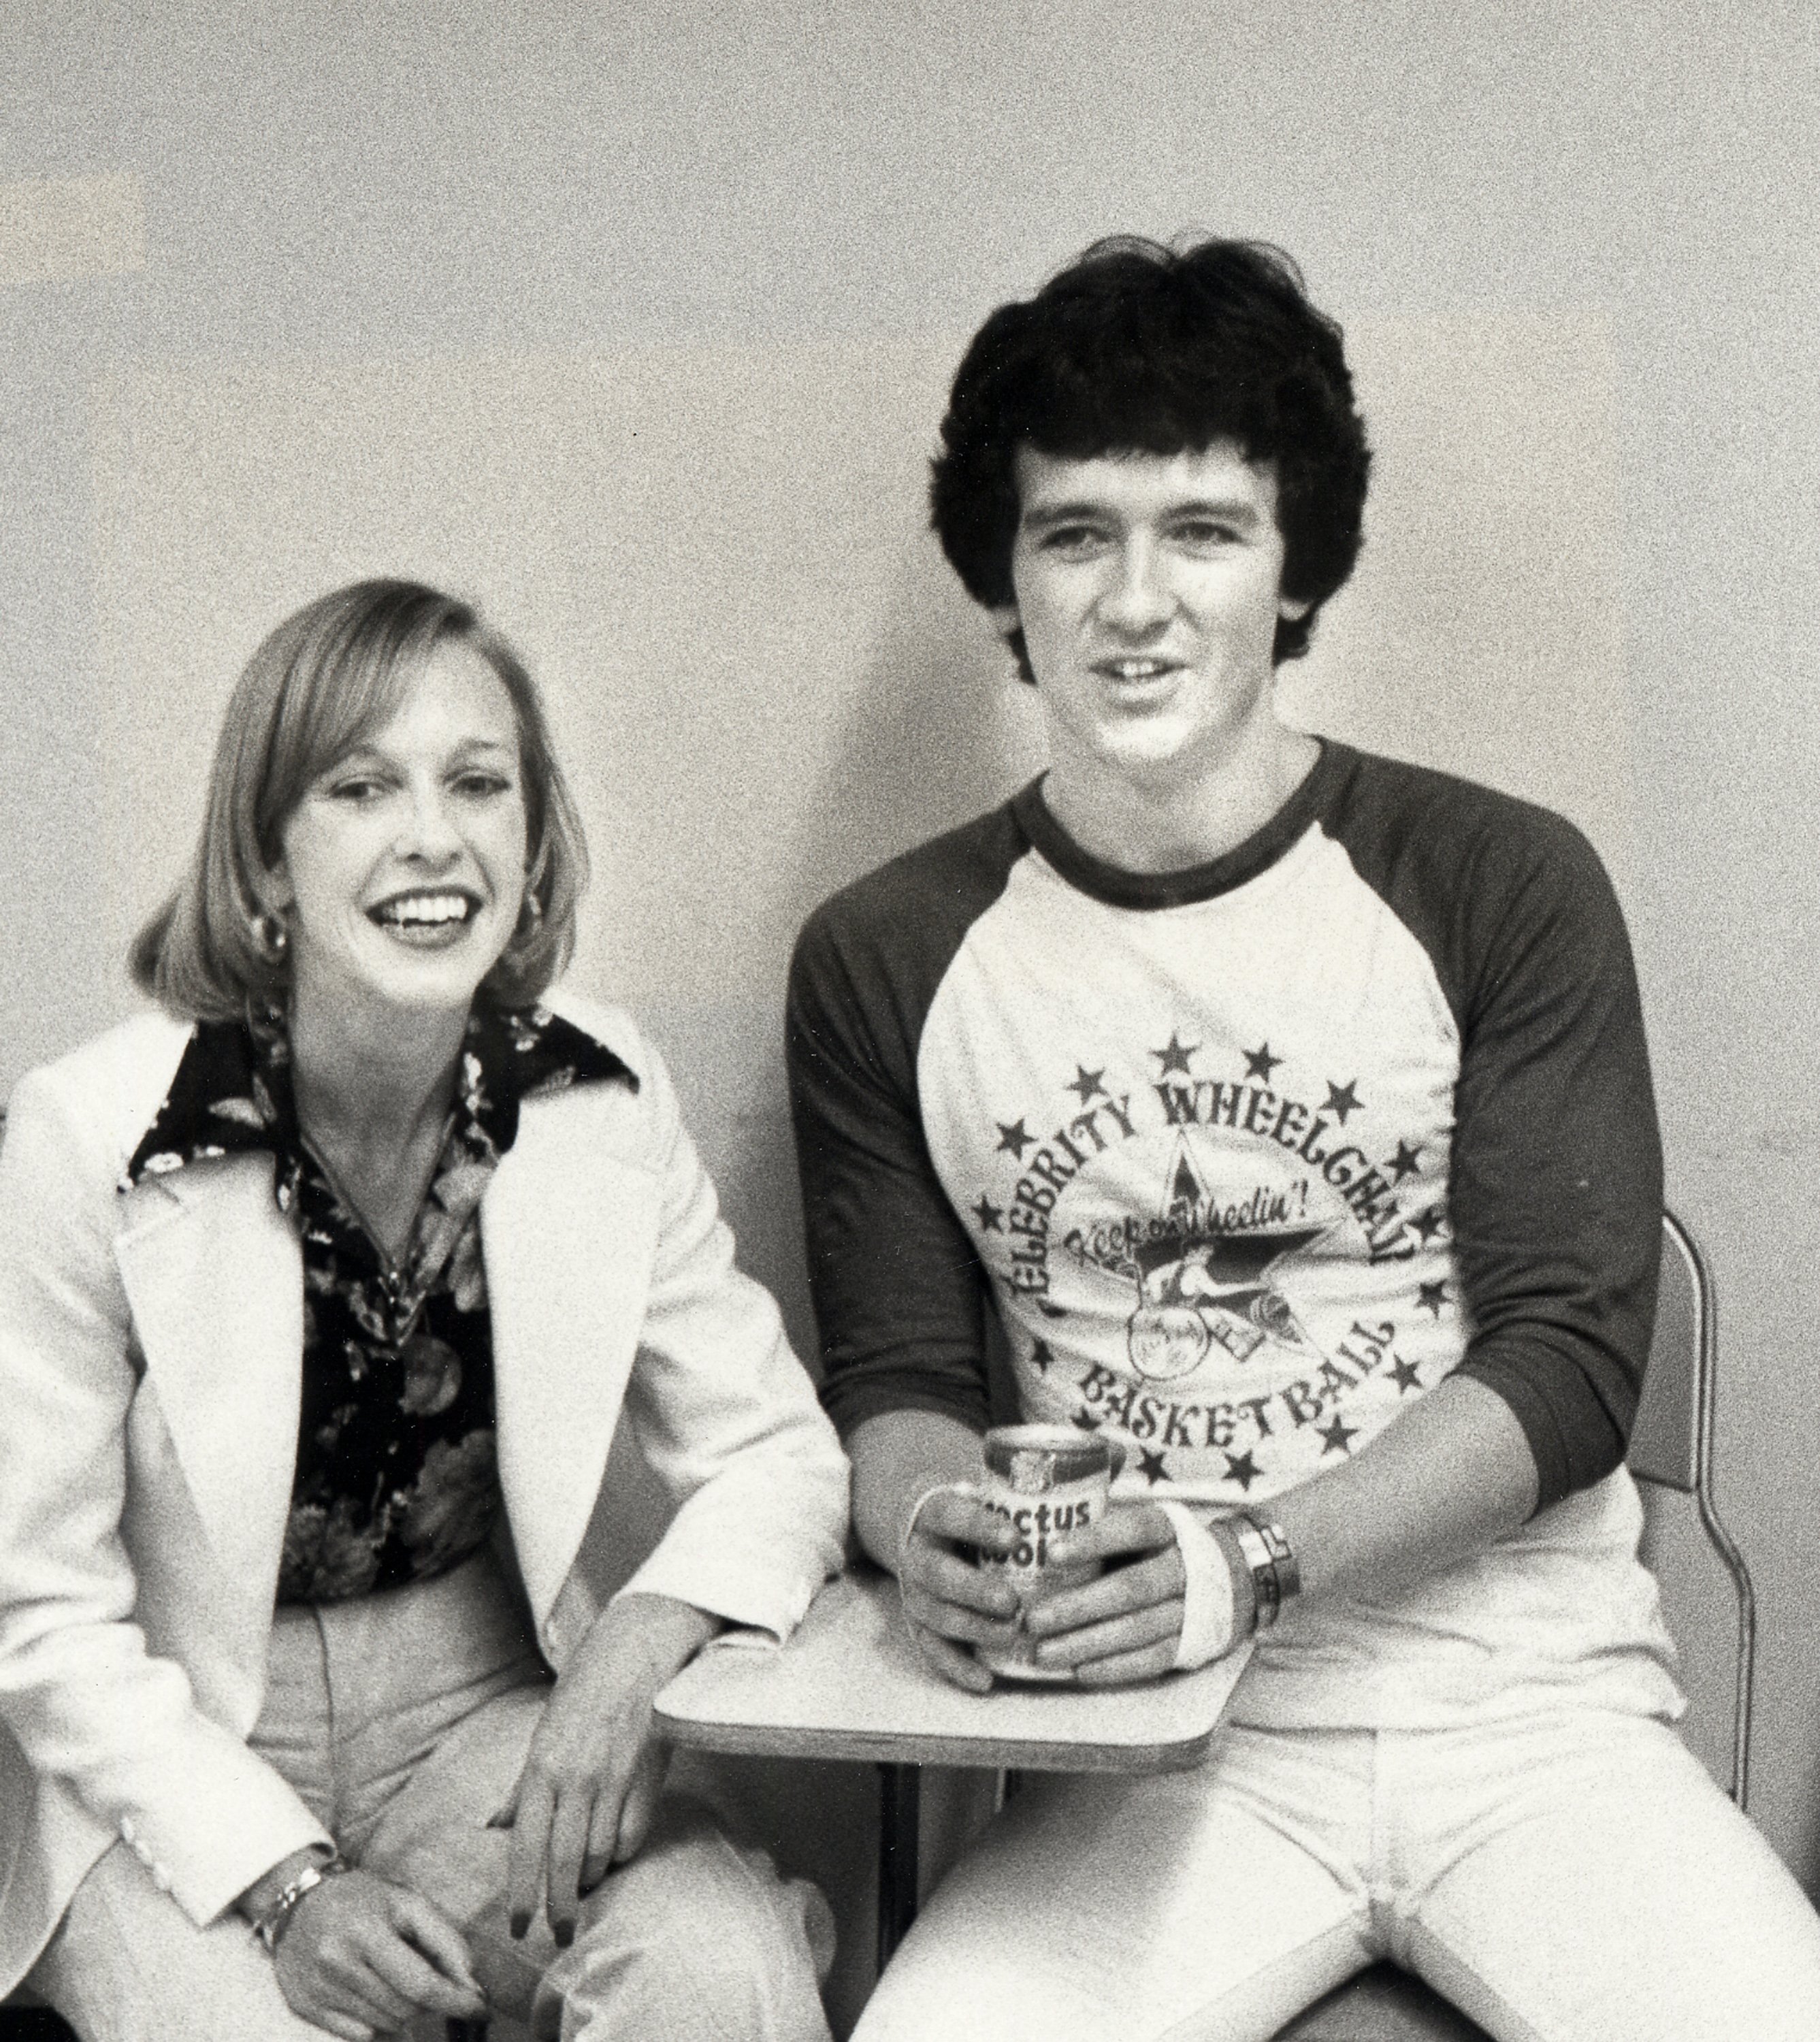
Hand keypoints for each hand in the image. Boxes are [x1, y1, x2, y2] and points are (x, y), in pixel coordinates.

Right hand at [273, 1867, 485, 2040]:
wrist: (299, 1903)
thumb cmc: (364, 1899)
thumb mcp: (408, 1902)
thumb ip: (445, 1939)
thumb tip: (470, 1983)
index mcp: (367, 1930)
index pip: (420, 1983)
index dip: (455, 2000)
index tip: (479, 2007)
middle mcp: (338, 1962)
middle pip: (405, 2008)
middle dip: (431, 2000)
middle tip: (433, 1980)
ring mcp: (319, 1989)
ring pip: (386, 2024)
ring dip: (406, 2010)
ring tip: (398, 1980)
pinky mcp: (306, 2008)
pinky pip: (359, 2035)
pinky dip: (377, 2022)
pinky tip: (375, 1994)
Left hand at [498, 1592, 715, 1946]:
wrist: (638, 1651)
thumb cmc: (584, 1690)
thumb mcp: (542, 1734)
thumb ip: (520, 1788)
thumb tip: (491, 1827)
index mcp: (542, 1766)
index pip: (527, 1845)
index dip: (523, 1892)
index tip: (520, 1927)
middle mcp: (577, 1777)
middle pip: (564, 1862)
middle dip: (559, 1907)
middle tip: (557, 1933)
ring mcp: (615, 1778)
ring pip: (599, 1853)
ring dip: (588, 1879)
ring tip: (580, 1887)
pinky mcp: (647, 1778)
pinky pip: (631, 1836)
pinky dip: (619, 1854)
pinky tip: (611, 1854)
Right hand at [896, 1484, 1022, 1692]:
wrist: (927, 1530)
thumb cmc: (973, 1512)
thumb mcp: (985, 1493)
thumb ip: (1022, 1493)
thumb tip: (1090, 1481)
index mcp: (934, 1513)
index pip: (951, 1514)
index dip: (979, 1527)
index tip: (1015, 1538)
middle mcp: (918, 1553)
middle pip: (938, 1573)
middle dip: (974, 1590)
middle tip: (1011, 1601)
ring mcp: (915, 1592)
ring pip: (935, 1614)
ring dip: (972, 1627)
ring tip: (1011, 1635)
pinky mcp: (919, 1623)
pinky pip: (933, 1649)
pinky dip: (957, 1666)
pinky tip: (985, 1679)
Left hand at [1022, 1501, 1202, 1684]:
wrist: (1237, 1575)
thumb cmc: (1167, 1546)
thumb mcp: (1148, 1523)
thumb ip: (1107, 1525)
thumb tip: (1043, 1529)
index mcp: (1168, 1529)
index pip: (1133, 1529)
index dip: (1094, 1541)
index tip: (1052, 1552)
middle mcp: (1183, 1569)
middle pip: (1130, 1589)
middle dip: (1079, 1607)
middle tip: (1033, 1619)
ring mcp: (1191, 1611)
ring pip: (1136, 1630)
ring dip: (1087, 1644)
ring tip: (1043, 1653)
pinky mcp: (1190, 1644)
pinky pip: (1151, 1660)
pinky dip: (1115, 1668)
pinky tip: (1080, 1671)